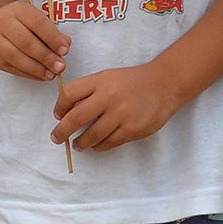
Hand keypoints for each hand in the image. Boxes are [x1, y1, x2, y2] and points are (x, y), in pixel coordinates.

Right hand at [0, 0, 68, 79]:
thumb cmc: (21, 23)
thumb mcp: (36, 20)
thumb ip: (52, 32)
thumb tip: (65, 45)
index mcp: (18, 9)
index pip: (37, 23)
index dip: (53, 38)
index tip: (65, 50)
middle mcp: (1, 22)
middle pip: (25, 42)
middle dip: (45, 57)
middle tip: (60, 67)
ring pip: (14, 57)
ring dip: (36, 69)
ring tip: (51, 75)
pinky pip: (8, 67)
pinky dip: (26, 74)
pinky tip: (38, 76)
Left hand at [53, 63, 185, 150]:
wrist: (165, 84)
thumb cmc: (133, 81)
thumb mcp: (108, 77)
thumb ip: (89, 91)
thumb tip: (66, 112)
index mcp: (101, 81)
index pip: (69, 94)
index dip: (59, 107)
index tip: (58, 115)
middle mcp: (109, 97)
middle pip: (75, 118)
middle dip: (62, 132)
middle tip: (57, 138)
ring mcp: (121, 115)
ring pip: (91, 136)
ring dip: (80, 143)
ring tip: (78, 144)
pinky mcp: (132, 130)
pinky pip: (108, 143)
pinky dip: (98, 146)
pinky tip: (96, 145)